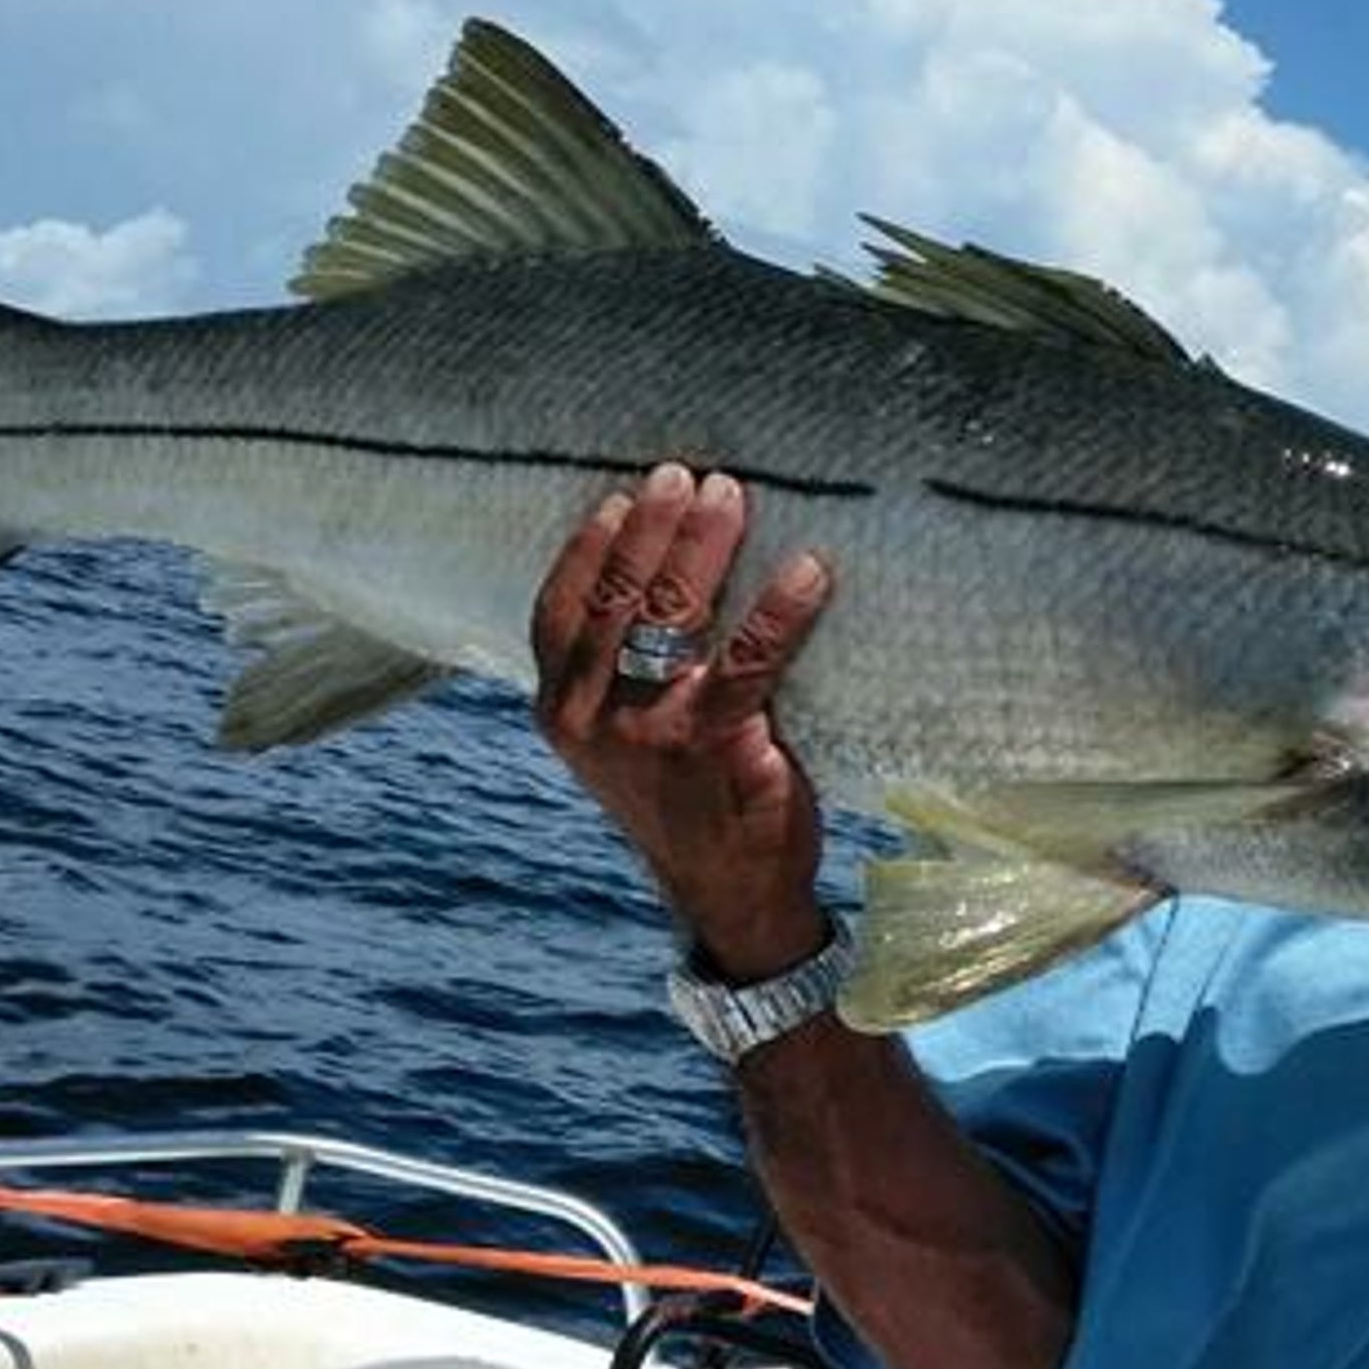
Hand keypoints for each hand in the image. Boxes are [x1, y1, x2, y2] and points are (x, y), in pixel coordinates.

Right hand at [530, 463, 836, 977]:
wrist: (729, 894)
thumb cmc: (683, 796)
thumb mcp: (624, 737)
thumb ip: (622, 669)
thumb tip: (657, 561)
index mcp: (561, 711)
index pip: (559, 610)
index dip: (590, 547)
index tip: (621, 495)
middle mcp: (593, 720)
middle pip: (617, 599)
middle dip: (651, 527)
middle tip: (685, 474)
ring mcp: (652, 733)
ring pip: (672, 617)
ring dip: (702, 548)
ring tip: (729, 496)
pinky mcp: (718, 748)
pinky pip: (750, 662)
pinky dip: (780, 610)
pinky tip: (808, 571)